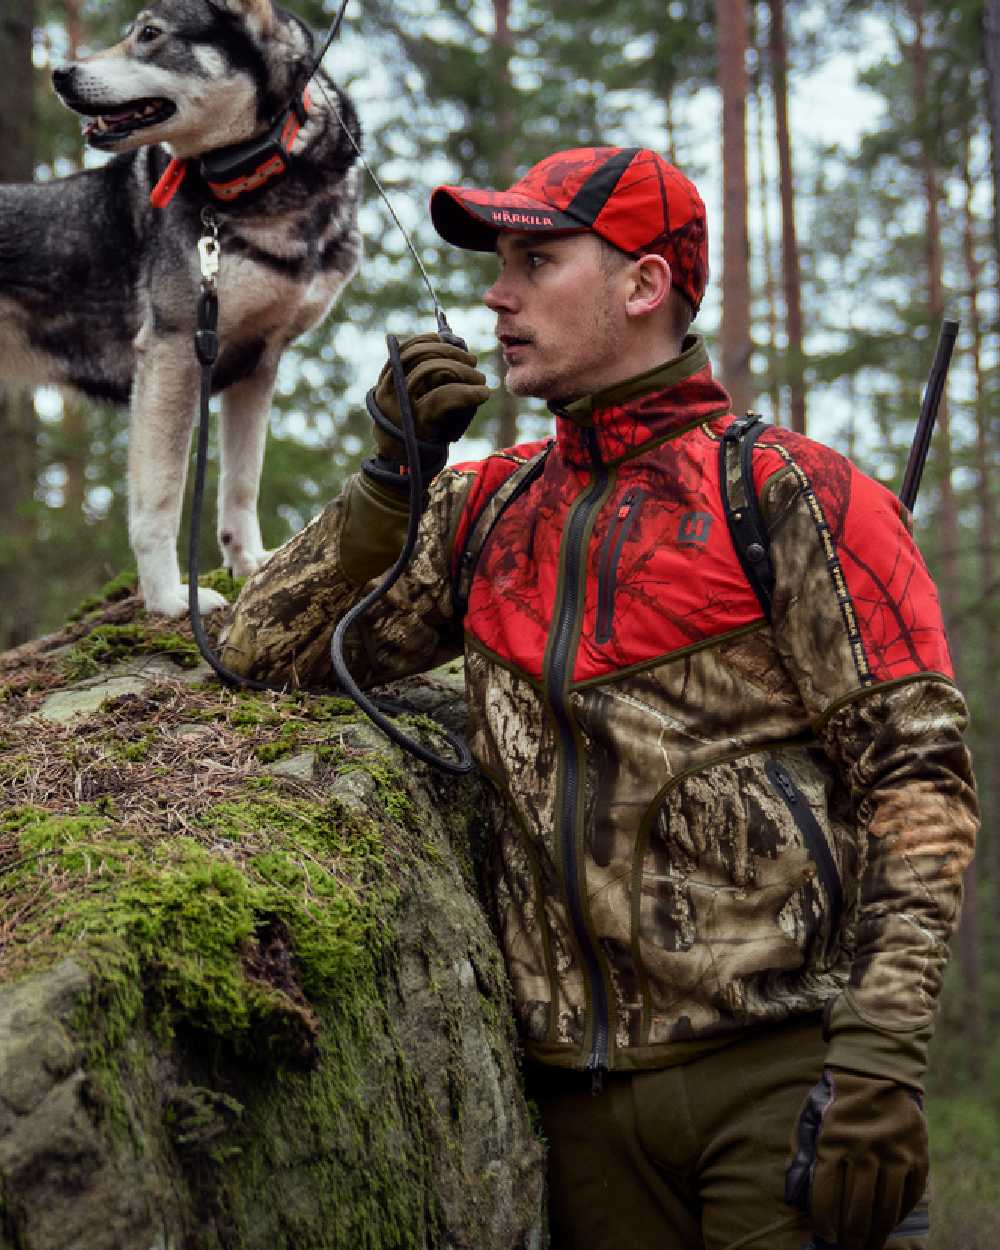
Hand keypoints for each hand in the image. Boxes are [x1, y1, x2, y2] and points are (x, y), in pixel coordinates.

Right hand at [369, 333, 489, 460]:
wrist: (404, 473)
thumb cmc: (417, 434)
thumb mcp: (417, 403)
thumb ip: (429, 379)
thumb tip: (454, 347)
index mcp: (386, 384)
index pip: (404, 350)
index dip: (427, 340)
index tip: (446, 340)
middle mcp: (389, 392)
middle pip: (419, 355)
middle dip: (449, 352)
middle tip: (471, 361)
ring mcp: (402, 406)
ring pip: (432, 370)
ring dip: (463, 370)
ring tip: (480, 380)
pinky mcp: (419, 421)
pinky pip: (445, 395)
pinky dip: (469, 391)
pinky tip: (482, 393)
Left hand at [785, 1067, 927, 1249]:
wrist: (876, 1069)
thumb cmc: (836, 1097)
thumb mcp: (811, 1118)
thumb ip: (803, 1154)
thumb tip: (796, 1195)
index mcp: (832, 1141)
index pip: (827, 1197)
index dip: (825, 1223)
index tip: (826, 1237)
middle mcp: (864, 1150)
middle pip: (858, 1210)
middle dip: (852, 1238)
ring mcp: (894, 1153)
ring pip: (885, 1209)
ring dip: (877, 1235)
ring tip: (870, 1247)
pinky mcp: (917, 1154)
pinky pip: (909, 1195)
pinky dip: (899, 1214)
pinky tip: (889, 1223)